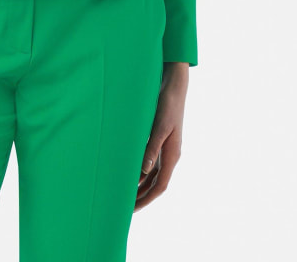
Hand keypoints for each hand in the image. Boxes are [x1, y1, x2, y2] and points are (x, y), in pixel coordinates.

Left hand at [134, 61, 188, 209]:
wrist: (174, 86)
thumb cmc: (168, 105)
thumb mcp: (159, 127)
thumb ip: (152, 149)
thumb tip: (144, 172)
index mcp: (172, 155)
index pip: (160, 186)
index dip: (146, 199)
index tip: (132, 210)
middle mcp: (169, 155)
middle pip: (155, 183)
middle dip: (141, 196)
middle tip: (123, 207)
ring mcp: (165, 148)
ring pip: (152, 174)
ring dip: (139, 184)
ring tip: (123, 193)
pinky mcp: (159, 139)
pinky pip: (150, 161)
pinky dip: (140, 169)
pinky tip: (128, 171)